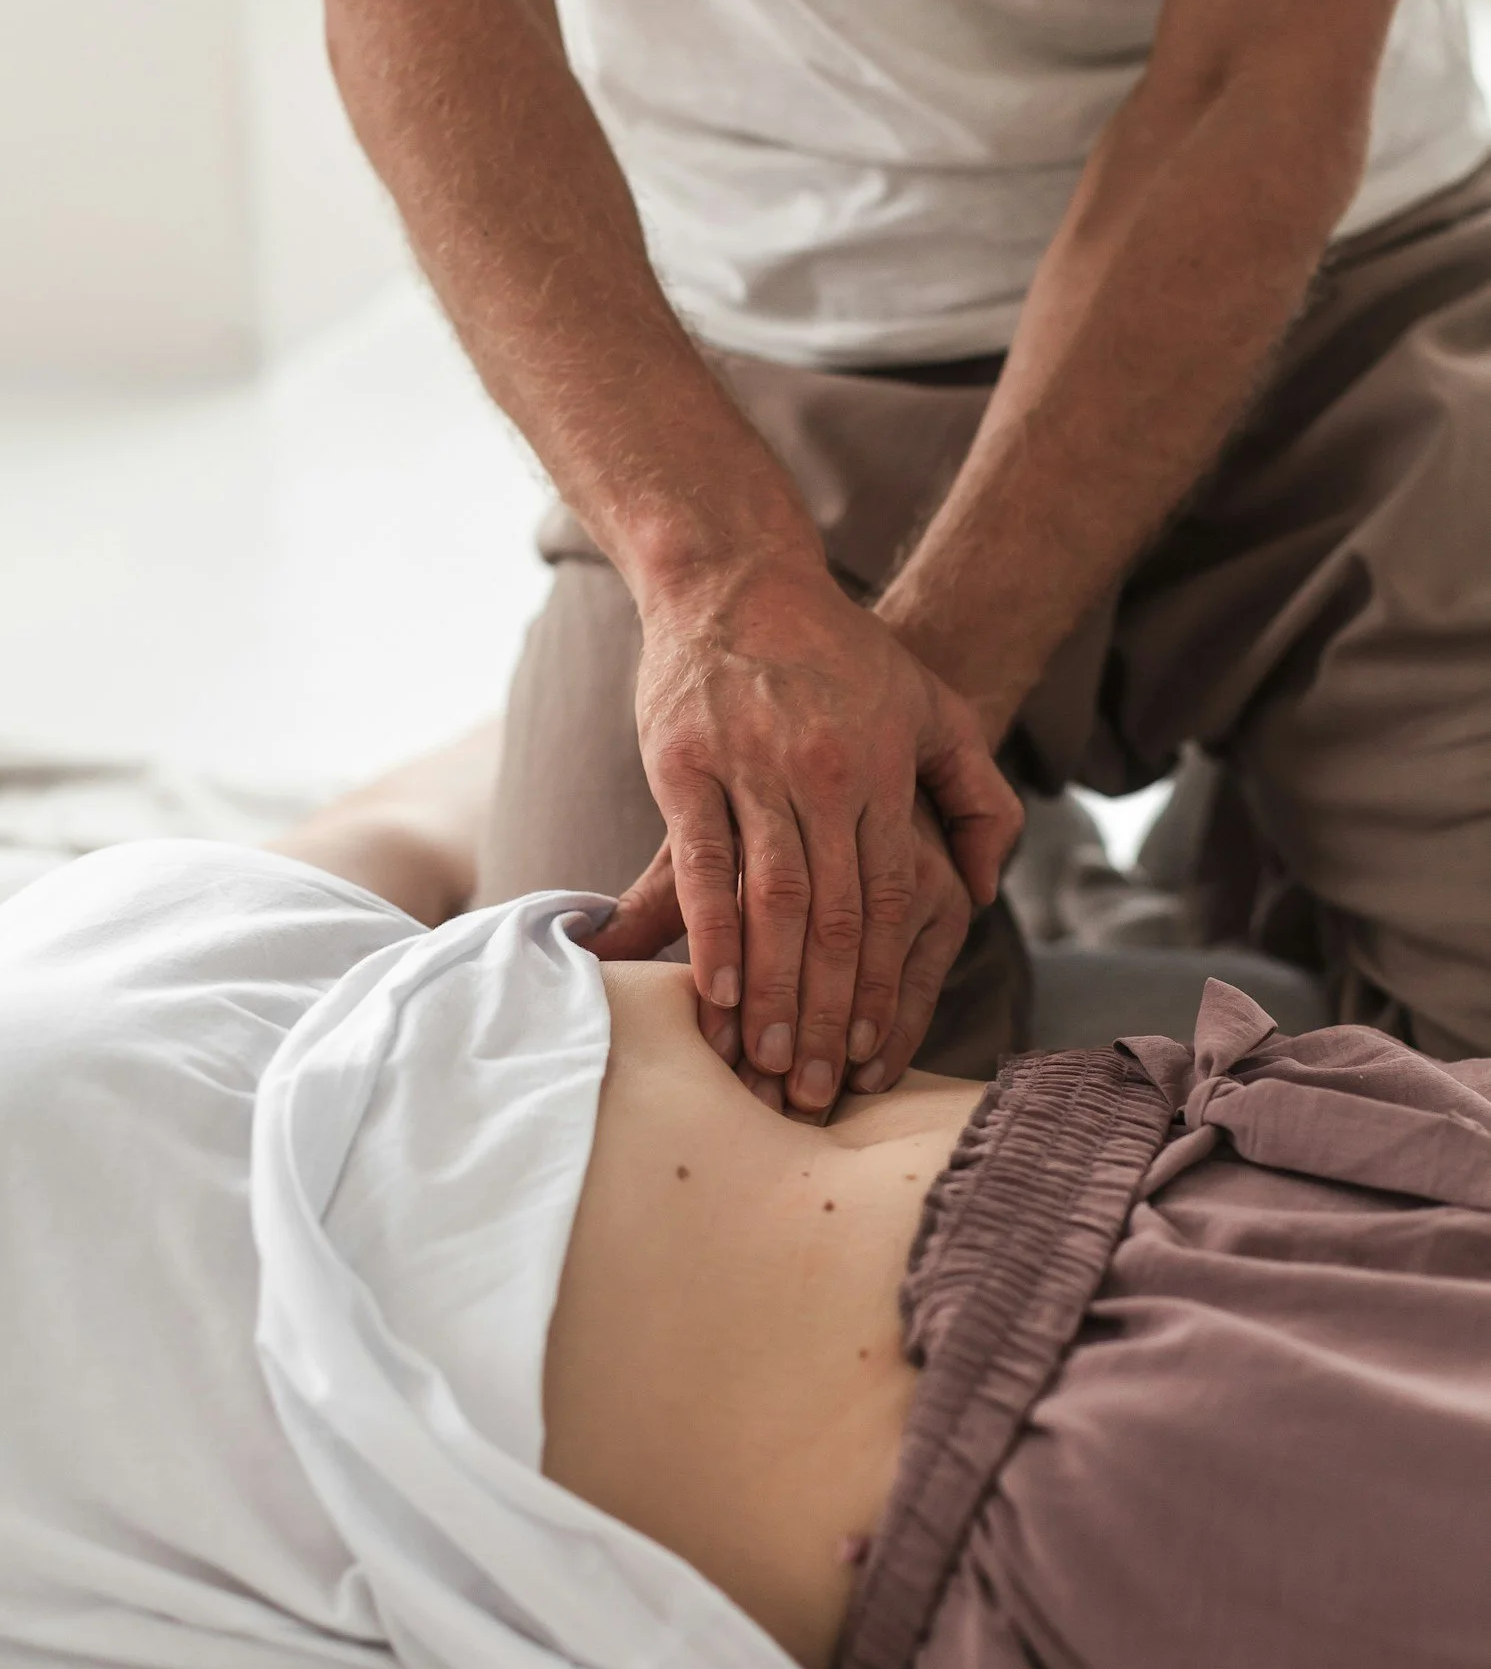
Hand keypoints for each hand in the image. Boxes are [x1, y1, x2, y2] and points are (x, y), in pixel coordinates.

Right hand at [585, 561, 1021, 1113]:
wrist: (740, 579)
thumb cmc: (844, 654)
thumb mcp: (933, 708)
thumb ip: (975, 796)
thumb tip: (984, 887)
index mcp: (880, 772)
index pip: (887, 903)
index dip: (877, 985)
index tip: (868, 1054)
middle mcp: (819, 776)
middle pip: (828, 919)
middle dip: (821, 1012)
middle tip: (809, 1089)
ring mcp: (748, 768)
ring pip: (766, 902)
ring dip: (765, 991)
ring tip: (759, 1062)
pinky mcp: (683, 764)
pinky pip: (701, 864)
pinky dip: (707, 932)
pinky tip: (710, 990)